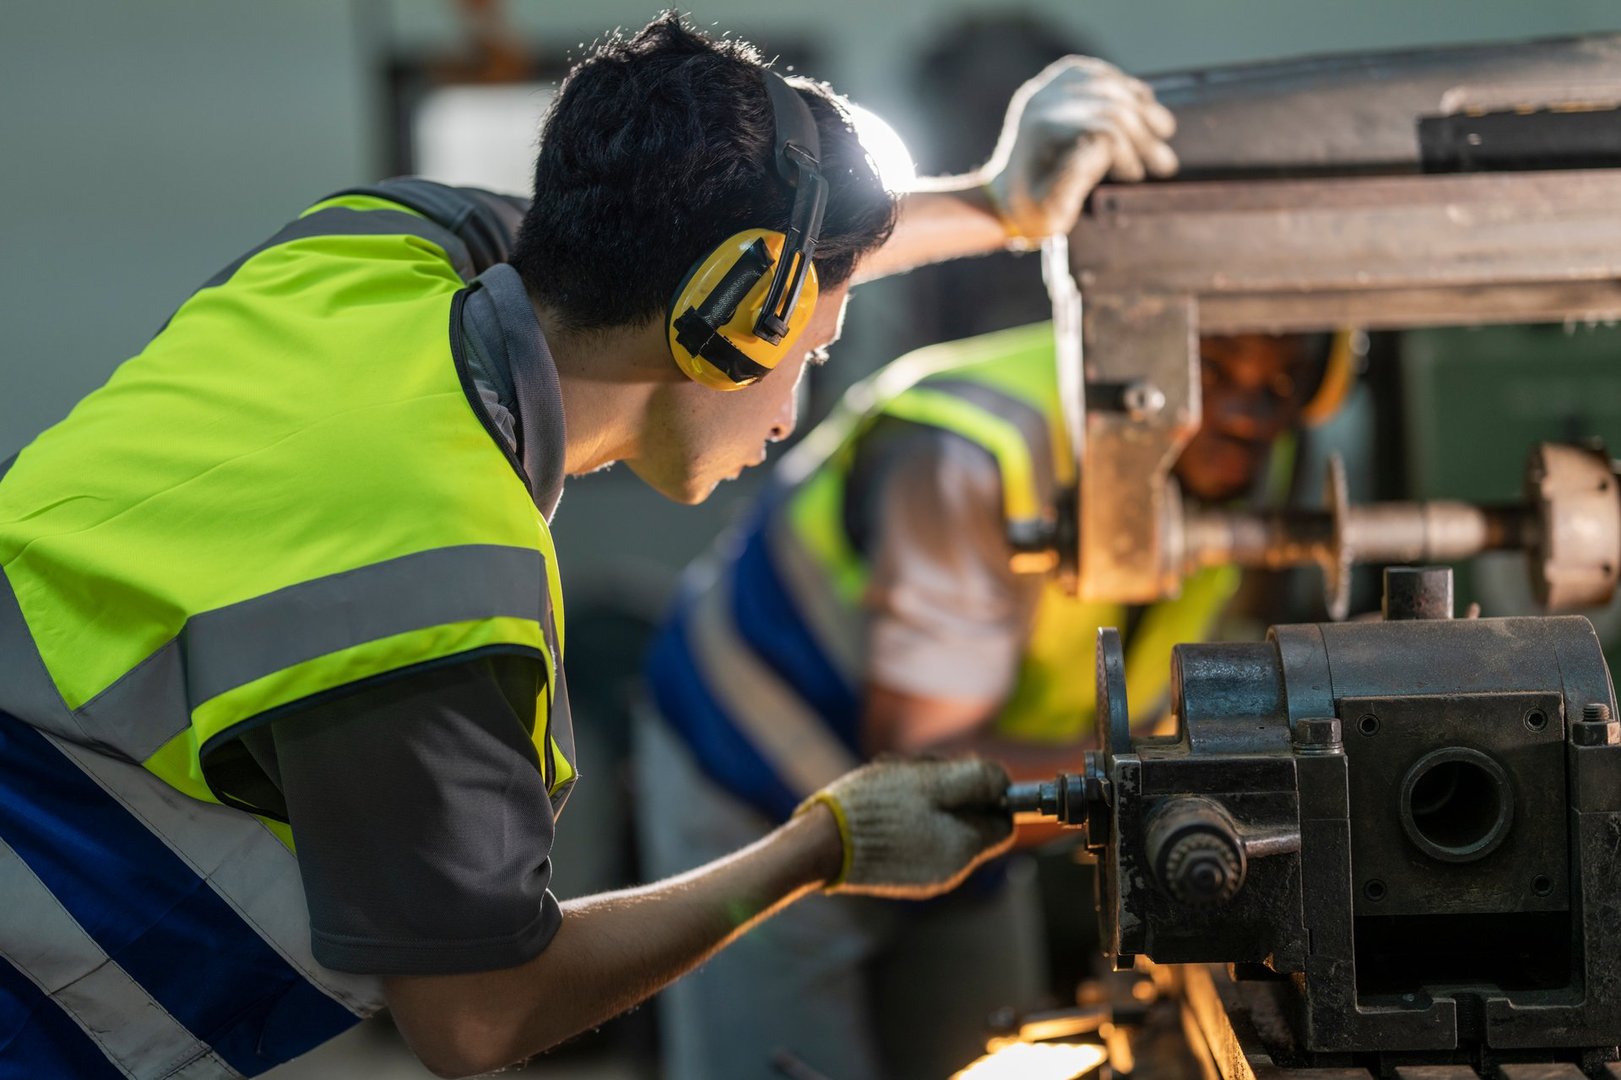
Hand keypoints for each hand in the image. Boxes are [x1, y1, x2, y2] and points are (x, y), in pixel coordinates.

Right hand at [798, 756, 1014, 899]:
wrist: (820, 845)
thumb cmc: (878, 807)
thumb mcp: (931, 781)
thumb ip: (977, 780)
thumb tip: (1005, 784)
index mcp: (964, 849)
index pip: (1004, 821)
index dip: (991, 793)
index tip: (964, 774)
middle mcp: (951, 870)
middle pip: (971, 820)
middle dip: (952, 791)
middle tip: (920, 772)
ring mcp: (924, 874)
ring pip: (943, 825)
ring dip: (926, 799)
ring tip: (893, 784)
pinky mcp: (900, 873)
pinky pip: (919, 838)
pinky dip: (907, 817)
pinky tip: (881, 805)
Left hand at [982, 56, 1177, 243]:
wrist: (1005, 194)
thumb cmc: (1032, 210)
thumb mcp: (1050, 211)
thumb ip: (1073, 181)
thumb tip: (1105, 145)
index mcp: (1042, 129)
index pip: (1104, 126)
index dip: (1130, 150)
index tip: (1137, 176)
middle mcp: (1043, 99)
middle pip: (1112, 104)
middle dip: (1143, 134)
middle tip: (1164, 165)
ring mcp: (1050, 85)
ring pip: (1111, 85)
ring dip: (1143, 108)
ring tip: (1164, 131)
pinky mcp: (1059, 79)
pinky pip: (1103, 74)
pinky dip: (1128, 89)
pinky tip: (1146, 105)